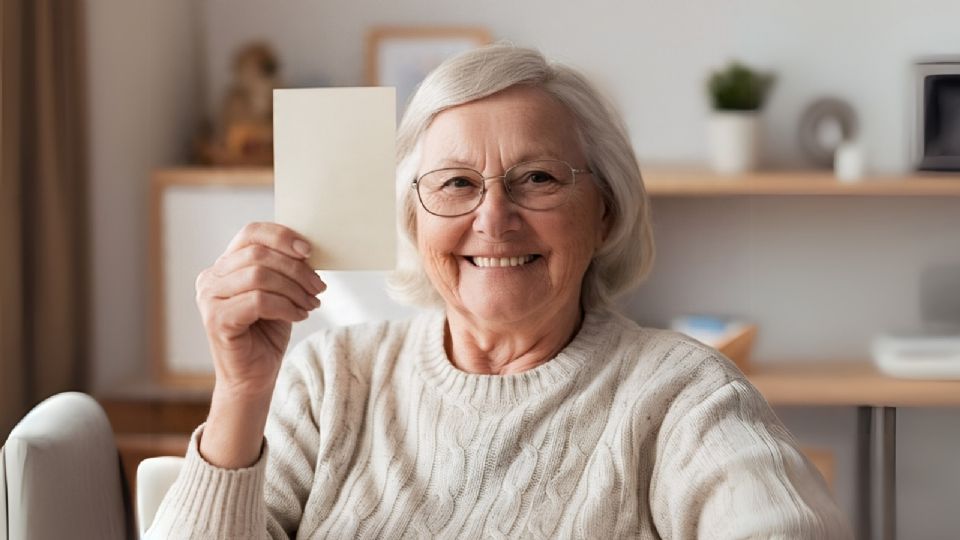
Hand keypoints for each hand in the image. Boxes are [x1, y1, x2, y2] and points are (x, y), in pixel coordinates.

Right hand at [195, 222, 324, 397]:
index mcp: (224, 265)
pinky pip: (258, 301)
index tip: (309, 251)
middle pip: (259, 254)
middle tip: (318, 286)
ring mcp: (209, 298)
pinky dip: (286, 307)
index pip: (251, 233)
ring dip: (294, 289)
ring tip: (311, 303)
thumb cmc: (267, 333)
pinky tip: (299, 316)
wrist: (254, 376)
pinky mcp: (216, 320)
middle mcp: (210, 278)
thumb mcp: (280, 292)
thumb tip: (307, 248)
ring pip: (259, 276)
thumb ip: (284, 268)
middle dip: (296, 269)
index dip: (282, 236)